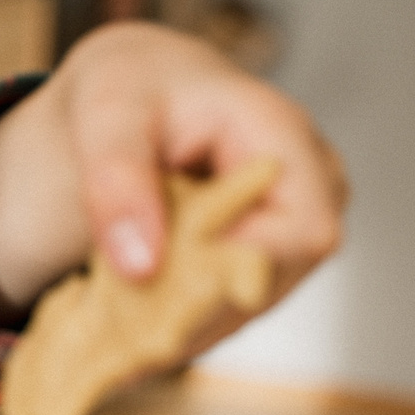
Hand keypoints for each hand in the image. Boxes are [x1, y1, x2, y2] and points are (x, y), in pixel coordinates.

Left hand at [0, 22, 347, 327]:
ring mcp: (292, 230)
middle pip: (271, 280)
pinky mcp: (265, 261)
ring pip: (244, 308)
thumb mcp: (105, 114)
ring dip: (175, 326)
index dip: (236, 269)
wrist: (135, 93)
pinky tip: (124, 327)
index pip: (303, 231)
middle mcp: (308, 188)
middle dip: (189, 310)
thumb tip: (142, 267)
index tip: (153, 283)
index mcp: (284, 137)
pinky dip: (172, 326)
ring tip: (108, 325)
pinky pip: (224, 313)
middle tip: (109, 325)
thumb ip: (117, 182)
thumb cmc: (131, 87)